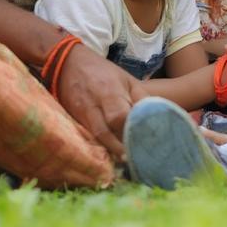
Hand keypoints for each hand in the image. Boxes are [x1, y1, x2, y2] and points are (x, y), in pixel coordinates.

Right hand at [55, 43, 146, 160]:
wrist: (69, 64)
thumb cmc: (103, 72)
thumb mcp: (126, 79)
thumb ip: (141, 98)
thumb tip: (157, 116)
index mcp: (109, 92)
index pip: (120, 116)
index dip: (132, 130)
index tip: (145, 141)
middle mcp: (93, 106)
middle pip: (106, 132)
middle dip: (121, 146)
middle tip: (137, 157)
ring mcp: (81, 115)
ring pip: (95, 138)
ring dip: (111, 152)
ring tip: (126, 162)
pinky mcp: (73, 121)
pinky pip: (87, 138)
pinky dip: (99, 148)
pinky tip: (110, 157)